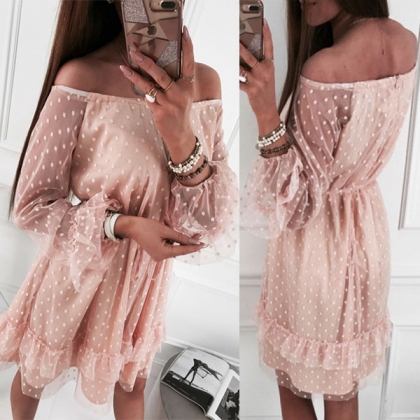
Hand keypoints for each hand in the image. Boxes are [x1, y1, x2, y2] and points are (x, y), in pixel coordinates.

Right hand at [115, 215, 204, 261]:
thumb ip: (180, 237)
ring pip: (175, 249)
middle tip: (199, 235)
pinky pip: (169, 248)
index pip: (183, 251)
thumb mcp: (165, 230)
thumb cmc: (147, 227)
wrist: (131, 227)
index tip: (204, 244)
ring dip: (181, 241)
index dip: (194, 247)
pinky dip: (174, 242)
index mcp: (163, 253)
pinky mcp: (157, 252)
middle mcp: (161, 257)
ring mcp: (158, 256)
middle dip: (189, 243)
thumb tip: (193, 241)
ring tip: (189, 233)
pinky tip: (177, 235)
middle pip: (179, 251)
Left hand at [120, 26, 195, 159]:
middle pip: (162, 74)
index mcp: (188, 86)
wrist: (180, 134)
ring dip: (136, 75)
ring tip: (125, 66)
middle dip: (147, 62)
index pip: (189, 63)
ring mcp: (170, 103)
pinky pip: (146, 97)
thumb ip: (175, 80)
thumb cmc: (179, 110)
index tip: (185, 32)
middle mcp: (180, 93)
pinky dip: (139, 90)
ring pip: (150, 86)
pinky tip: (130, 80)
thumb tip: (157, 62)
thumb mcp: (183, 94)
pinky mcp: (160, 112)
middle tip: (135, 51)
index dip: (188, 47)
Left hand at [240, 19, 279, 134]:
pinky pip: (240, 81)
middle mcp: (265, 72)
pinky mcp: (251, 90)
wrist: (268, 109)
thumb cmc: (266, 92)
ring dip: (236, 63)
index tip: (263, 23)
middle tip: (237, 40)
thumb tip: (246, 54)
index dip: (267, 34)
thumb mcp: (267, 76)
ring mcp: (258, 81)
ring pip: (243, 68)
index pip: (269, 47)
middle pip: (252, 57)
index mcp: (270, 67)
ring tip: (232, 55)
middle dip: (243, 49)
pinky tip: (233, 76)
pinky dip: (236, 79)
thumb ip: (260, 65)